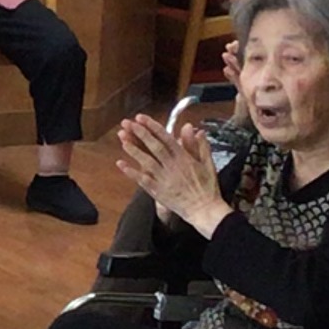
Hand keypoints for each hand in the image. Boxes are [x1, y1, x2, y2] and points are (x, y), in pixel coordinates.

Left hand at [115, 110, 228, 233]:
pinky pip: (142, 180)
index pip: (166, 138)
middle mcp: (172, 166)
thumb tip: (194, 128)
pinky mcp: (158, 191)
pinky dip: (131, 172)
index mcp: (184, 158)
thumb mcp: (207, 163)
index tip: (141, 118)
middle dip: (140, 133)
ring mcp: (163, 179)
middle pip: (154, 146)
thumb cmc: (207, 187)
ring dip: (133, 149)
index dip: (152, 126)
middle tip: (127, 123)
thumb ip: (199, 145)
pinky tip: (120, 163)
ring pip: (146, 161)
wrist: (205, 210)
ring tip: (122, 138)